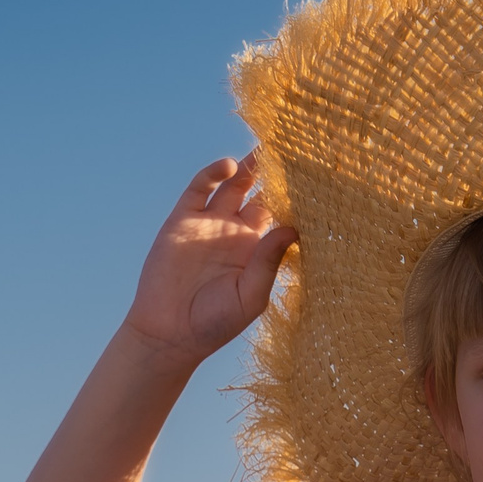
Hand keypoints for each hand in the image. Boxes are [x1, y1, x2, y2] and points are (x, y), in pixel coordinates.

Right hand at [119, 156, 295, 371]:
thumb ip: (269, 263)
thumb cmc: (215, 323)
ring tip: (265, 148)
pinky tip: (229, 166)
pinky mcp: (182, 220)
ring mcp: (208, 223)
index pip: (280, 215)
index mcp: (255, 251)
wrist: (167, 333)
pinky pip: (200, 188)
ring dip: (248, 167)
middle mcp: (234, 232)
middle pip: (260, 193)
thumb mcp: (250, 297)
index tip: (315, 180)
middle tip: (295, 151)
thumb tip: (293, 229)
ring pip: (233, 184)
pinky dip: (213, 173)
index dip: (294, 199)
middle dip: (275, 175)